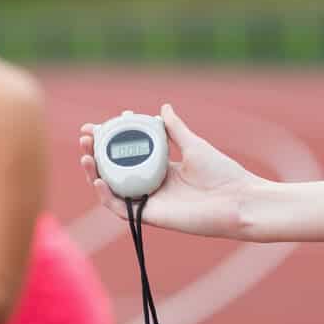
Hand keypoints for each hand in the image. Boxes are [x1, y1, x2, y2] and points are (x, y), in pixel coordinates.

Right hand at [79, 104, 260, 239]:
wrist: (239, 200)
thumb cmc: (223, 174)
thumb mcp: (194, 145)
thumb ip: (176, 129)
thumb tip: (163, 108)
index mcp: (161, 170)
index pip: (127, 155)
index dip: (110, 142)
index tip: (98, 126)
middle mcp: (151, 186)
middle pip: (114, 171)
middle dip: (96, 155)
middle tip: (85, 138)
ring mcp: (150, 201)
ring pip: (112, 189)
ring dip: (93, 174)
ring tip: (84, 156)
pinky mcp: (151, 216)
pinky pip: (121, 208)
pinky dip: (106, 195)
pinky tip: (97, 179)